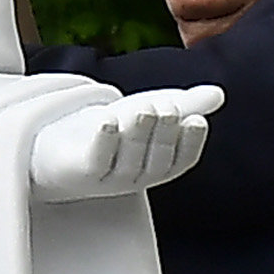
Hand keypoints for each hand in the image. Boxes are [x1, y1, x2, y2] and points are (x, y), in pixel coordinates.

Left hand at [30, 83, 220, 199]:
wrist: (54, 148)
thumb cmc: (107, 135)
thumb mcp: (147, 115)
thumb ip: (182, 105)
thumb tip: (219, 94)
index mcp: (156, 166)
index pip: (180, 160)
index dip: (190, 143)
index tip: (196, 120)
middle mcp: (134, 177)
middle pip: (155, 158)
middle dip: (162, 131)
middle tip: (166, 107)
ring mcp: (106, 179)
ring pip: (128, 160)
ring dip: (137, 134)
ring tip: (143, 107)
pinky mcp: (79, 172)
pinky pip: (95, 161)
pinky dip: (103, 141)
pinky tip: (107, 121)